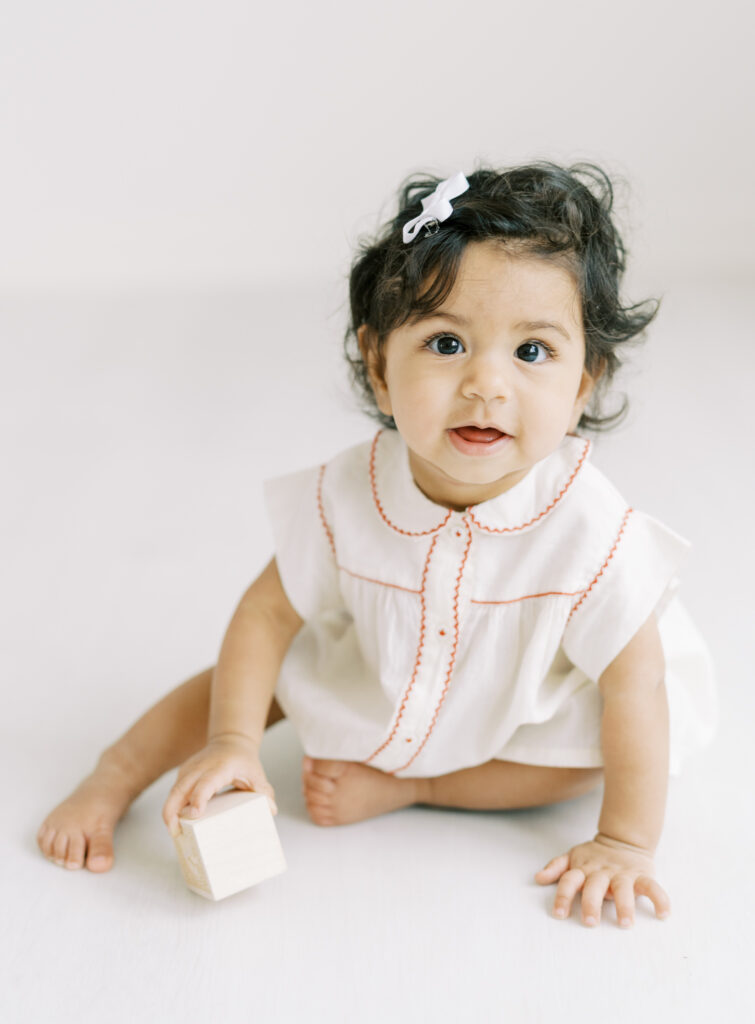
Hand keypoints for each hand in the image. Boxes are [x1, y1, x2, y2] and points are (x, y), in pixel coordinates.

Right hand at [162, 734, 276, 836]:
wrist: (231, 741)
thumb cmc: (243, 761)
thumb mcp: (256, 774)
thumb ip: (264, 792)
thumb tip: (271, 810)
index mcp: (220, 768)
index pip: (206, 784)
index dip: (199, 798)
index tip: (195, 814)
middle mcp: (200, 768)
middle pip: (180, 789)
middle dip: (172, 811)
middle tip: (174, 832)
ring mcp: (189, 770)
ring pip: (174, 791)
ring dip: (170, 811)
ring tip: (174, 832)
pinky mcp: (183, 774)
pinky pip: (175, 791)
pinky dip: (172, 806)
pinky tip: (176, 822)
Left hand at [534, 834, 670, 927]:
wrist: (623, 840)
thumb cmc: (594, 857)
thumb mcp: (573, 858)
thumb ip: (556, 867)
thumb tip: (538, 878)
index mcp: (583, 869)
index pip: (569, 881)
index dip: (563, 896)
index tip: (558, 915)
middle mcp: (602, 872)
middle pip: (594, 887)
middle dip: (591, 904)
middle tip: (589, 923)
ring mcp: (622, 874)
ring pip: (623, 889)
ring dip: (624, 905)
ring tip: (625, 923)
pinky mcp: (642, 875)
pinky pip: (652, 887)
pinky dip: (659, 898)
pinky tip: (663, 914)